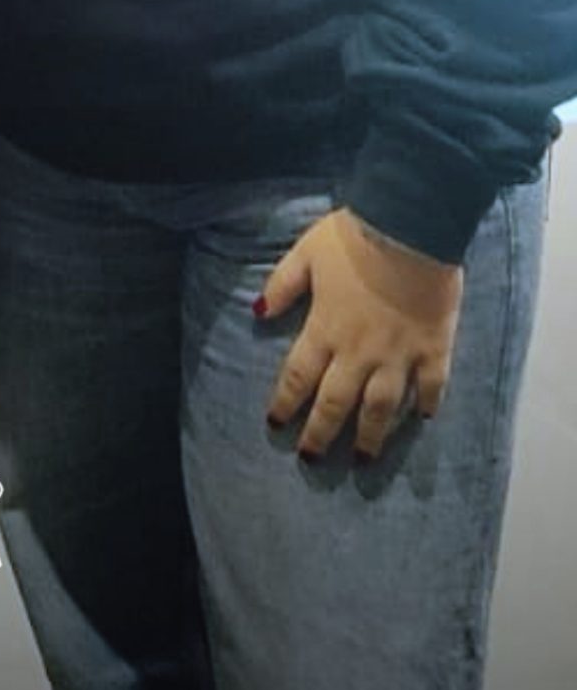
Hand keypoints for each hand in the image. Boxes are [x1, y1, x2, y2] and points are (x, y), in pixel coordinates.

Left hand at [258, 206, 462, 460]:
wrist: (409, 229)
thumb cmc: (352, 237)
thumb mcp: (304, 254)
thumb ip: (282, 286)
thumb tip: (257, 313)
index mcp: (325, 329)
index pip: (298, 376)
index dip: (285, 403)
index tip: (276, 425)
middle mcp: (359, 352)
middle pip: (336, 402)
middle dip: (321, 434)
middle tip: (311, 459)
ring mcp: (399, 356)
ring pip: (381, 408)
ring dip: (371, 436)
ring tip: (364, 460)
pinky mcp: (434, 350)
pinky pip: (431, 387)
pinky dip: (426, 405)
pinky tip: (422, 420)